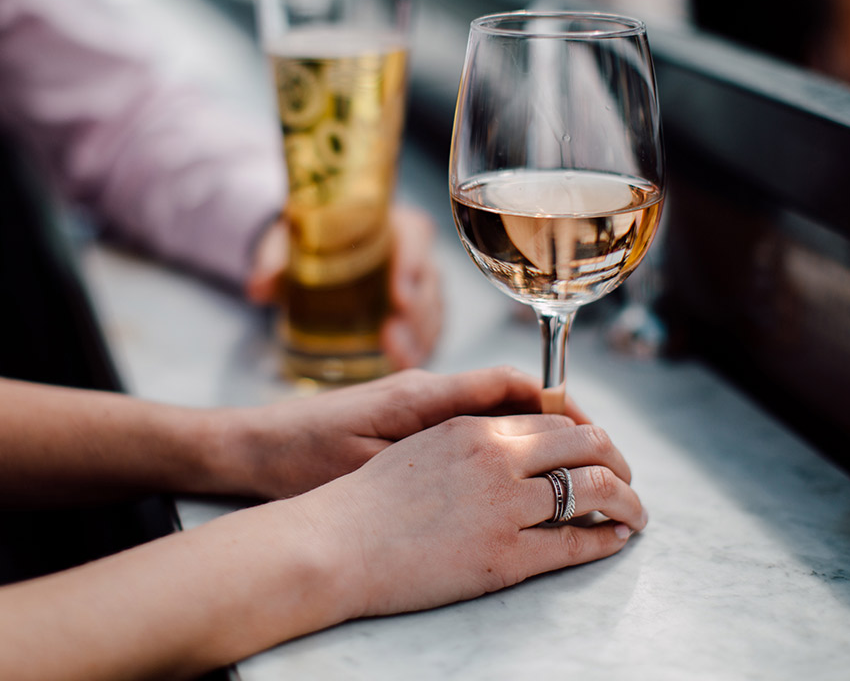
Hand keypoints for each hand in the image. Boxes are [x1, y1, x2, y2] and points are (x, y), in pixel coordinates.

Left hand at [221, 367, 589, 499]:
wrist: (251, 448)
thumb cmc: (299, 458)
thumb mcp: (365, 461)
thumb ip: (428, 447)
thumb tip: (494, 445)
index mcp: (420, 395)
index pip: (506, 383)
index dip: (555, 401)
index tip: (591, 430)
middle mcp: (424, 389)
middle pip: (509, 392)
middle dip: (557, 417)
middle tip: (598, 452)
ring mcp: (415, 401)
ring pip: (491, 406)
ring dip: (531, 428)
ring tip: (570, 462)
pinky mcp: (405, 417)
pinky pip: (467, 419)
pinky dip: (499, 436)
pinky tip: (514, 466)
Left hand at [245, 205, 442, 368]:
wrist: (311, 251)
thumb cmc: (308, 240)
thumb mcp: (289, 243)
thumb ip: (273, 263)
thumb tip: (256, 288)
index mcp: (391, 222)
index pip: (416, 236)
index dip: (412, 264)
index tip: (397, 294)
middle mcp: (412, 251)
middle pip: (428, 280)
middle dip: (416, 312)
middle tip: (391, 336)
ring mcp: (418, 284)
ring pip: (432, 309)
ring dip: (419, 336)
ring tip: (397, 358)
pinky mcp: (416, 313)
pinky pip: (428, 331)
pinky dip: (419, 349)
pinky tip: (402, 366)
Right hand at [289, 412, 647, 618]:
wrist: (333, 542)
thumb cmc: (364, 499)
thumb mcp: (418, 445)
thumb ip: (466, 438)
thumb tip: (504, 443)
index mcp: (474, 427)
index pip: (554, 418)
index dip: (586, 433)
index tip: (597, 447)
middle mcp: (497, 458)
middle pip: (586, 445)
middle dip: (617, 461)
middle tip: (627, 477)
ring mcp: (503, 507)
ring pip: (591, 490)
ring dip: (625, 500)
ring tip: (635, 512)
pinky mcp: (504, 556)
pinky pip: (574, 543)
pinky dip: (604, 539)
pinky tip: (616, 538)